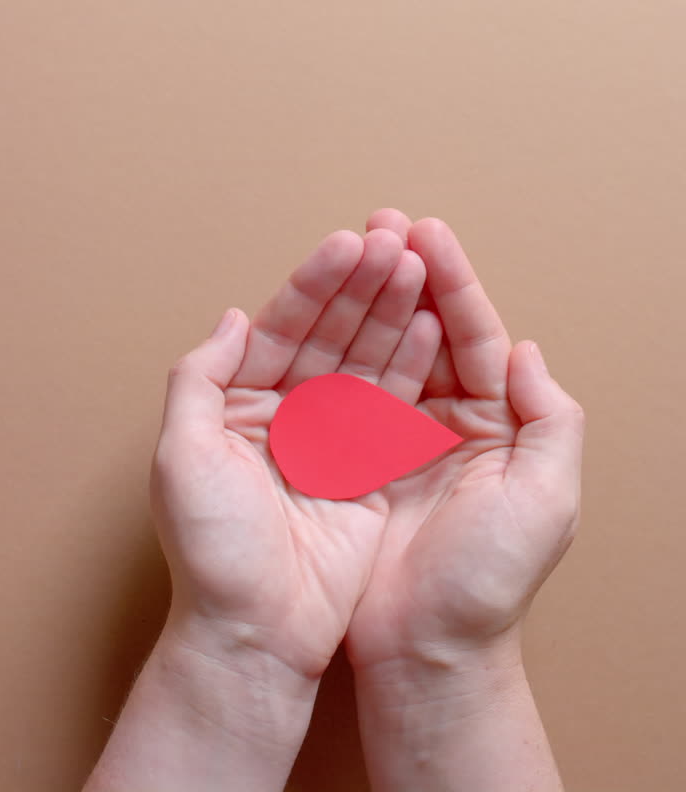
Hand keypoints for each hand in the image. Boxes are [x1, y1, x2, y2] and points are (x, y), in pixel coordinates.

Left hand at [150, 225, 443, 682]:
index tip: (348, 243)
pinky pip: (394, 406)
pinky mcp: (368, 468)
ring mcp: (331, 439)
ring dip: (393, 313)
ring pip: (367, 360)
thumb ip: (199, 378)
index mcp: (239, 404)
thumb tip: (231, 317)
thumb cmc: (212, 554)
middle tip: (395, 241)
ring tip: (420, 267)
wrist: (256, 635)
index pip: (283, 326)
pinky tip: (434, 327)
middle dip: (363, 285)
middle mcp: (287, 413)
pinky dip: (414, 365)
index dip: (315, 283)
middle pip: (331, 334)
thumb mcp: (181, 456)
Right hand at [346, 208, 584, 672]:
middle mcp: (454, 422)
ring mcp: (405, 437)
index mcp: (502, 425)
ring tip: (355, 248)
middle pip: (430, 330)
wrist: (426, 654)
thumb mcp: (545, 502)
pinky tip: (327, 313)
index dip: (452, 283)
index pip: (477, 336)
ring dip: (372, 298)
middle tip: (382, 224)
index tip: (425, 235)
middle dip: (407, 274)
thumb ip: (551, 421)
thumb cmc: (487, 585)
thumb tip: (528, 351)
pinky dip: (341, 349)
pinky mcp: (361, 459)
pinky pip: (351, 390)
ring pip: (388, 349)